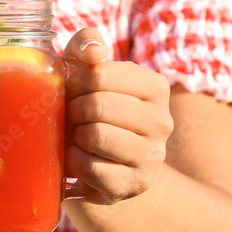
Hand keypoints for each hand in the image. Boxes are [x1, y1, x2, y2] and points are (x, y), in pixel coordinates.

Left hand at [63, 29, 173, 204]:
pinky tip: (77, 158)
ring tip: (76, 136)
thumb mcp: (90, 73)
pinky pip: (90, 168)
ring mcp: (151, 156)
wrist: (109, 162)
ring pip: (94, 137)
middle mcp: (161, 121)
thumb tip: (92, 50)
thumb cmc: (93, 108)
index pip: (99, 75)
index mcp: (155, 87)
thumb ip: (87, 46)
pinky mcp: (132, 184)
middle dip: (72, 112)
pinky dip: (73, 162)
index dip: (73, 84)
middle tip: (70, 117)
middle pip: (96, 106)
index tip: (72, 92)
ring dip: (73, 137)